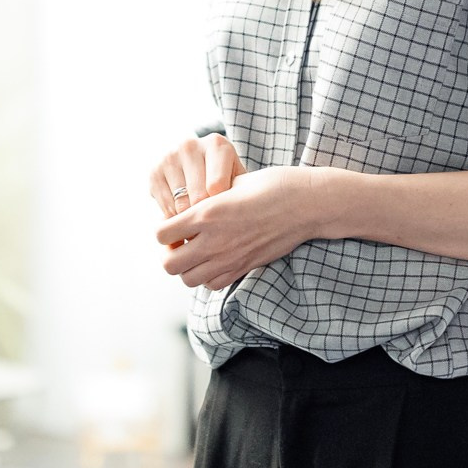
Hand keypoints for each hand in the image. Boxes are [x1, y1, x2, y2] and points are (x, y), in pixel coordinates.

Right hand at [149, 134, 241, 221]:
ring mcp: (169, 158)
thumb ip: (238, 196)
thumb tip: (228, 221)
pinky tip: (187, 218)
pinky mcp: (154, 172)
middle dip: (207, 218)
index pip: (217, 185)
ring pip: (181, 205)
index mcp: (217, 144)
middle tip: (216, 230)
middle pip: (198, 197)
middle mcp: (190, 146)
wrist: (202, 166)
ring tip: (203, 226)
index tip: (228, 220)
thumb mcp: (239, 182)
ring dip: (191, 221)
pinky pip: (166, 208)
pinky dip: (177, 220)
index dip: (223, 209)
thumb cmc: (228, 179)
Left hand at [156, 166, 331, 291]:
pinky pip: (211, 284)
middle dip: (170, 253)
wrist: (306, 204)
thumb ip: (207, 199)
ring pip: (188, 279)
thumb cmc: (271, 185)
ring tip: (197, 252)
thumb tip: (189, 207)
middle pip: (169, 264)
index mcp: (207, 213)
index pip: (161, 234)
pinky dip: (207, 276)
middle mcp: (214, 240)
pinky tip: (215, 260)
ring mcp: (229, 258)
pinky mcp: (244, 268)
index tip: (173, 223)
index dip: (163, 230)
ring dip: (187, 267)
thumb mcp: (232, 182)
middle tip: (180, 242)